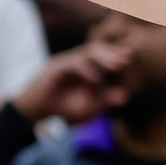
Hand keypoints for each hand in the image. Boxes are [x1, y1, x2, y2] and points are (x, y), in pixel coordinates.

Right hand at [12, 41, 131, 124]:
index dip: (117, 55)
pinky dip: (86, 69)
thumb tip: (125, 96)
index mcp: (85, 68)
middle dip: (113, 53)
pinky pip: (72, 64)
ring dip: (104, 58)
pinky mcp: (54, 68)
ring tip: (118, 65)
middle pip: (96, 49)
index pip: (104, 56)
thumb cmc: (60, 110)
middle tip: (128, 57)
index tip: (132, 57)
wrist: (33, 115)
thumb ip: (104, 102)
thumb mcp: (86, 109)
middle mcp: (76, 62)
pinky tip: (96, 78)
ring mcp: (64, 63)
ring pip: (86, 53)